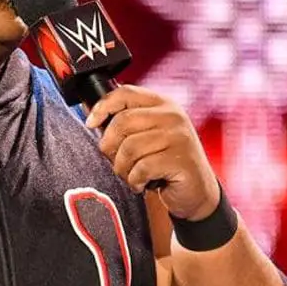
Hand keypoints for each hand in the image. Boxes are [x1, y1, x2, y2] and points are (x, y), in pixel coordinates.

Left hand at [85, 85, 220, 220]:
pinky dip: (135, 180)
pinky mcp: (182, 160)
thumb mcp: (146, 135)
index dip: (102, 106)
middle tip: (115, 161)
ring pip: (129, 148)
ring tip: (130, 175)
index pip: (125, 93)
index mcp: (162, 103)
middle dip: (109, 146)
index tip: (90, 123)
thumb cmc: (162, 161)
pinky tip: (141, 184)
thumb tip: (90, 117)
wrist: (196, 191)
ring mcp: (180, 136)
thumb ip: (124, 124)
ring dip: (122, 168)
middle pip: (122, 122)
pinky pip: (142, 168)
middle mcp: (173, 115)